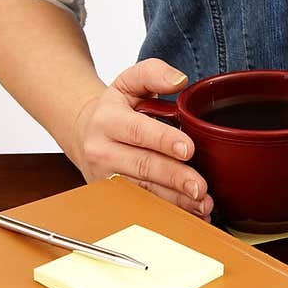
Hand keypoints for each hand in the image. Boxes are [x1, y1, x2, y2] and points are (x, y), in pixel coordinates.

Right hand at [72, 58, 212, 219]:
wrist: (84, 133)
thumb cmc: (116, 109)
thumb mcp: (129, 82)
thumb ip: (153, 73)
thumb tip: (179, 79)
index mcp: (108, 120)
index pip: (138, 131)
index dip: (164, 141)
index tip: (189, 149)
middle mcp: (102, 151)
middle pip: (143, 167)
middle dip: (175, 179)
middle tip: (201, 187)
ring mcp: (106, 178)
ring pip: (143, 193)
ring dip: (176, 202)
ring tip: (202, 204)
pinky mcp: (112, 198)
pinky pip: (142, 207)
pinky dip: (169, 212)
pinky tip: (191, 214)